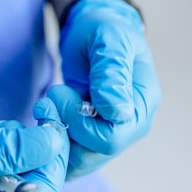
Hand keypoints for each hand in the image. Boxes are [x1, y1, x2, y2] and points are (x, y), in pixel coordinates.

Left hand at [49, 0, 160, 179]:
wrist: (94, 34)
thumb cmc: (104, 32)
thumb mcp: (109, 41)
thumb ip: (112, 73)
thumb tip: (116, 112)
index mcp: (142, 105)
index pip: (113, 138)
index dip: (81, 124)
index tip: (61, 93)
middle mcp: (131, 125)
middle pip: (96, 154)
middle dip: (66, 130)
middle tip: (51, 100)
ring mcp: (113, 132)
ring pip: (82, 159)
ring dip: (58, 135)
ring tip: (49, 104)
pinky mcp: (94, 135)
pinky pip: (73, 155)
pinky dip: (56, 142)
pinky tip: (50, 116)